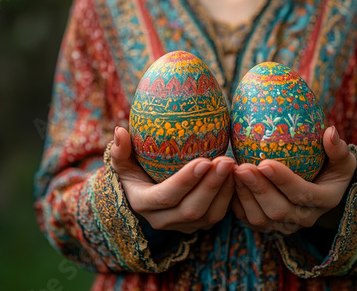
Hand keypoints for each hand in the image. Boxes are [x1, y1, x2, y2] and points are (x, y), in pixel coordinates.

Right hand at [111, 126, 235, 233]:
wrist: (144, 194)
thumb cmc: (134, 171)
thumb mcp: (123, 162)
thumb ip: (120, 150)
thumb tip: (120, 130)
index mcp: (143, 203)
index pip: (166, 196)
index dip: (185, 181)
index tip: (204, 160)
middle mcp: (162, 220)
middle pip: (191, 210)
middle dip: (211, 186)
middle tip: (226, 161)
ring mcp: (182, 225)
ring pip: (208, 216)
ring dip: (224, 191)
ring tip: (234, 166)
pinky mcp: (199, 224)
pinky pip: (218, 215)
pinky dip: (230, 196)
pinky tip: (237, 175)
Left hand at [231, 126, 356, 234]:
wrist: (322, 189)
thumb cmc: (332, 167)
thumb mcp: (341, 158)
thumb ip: (338, 149)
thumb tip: (330, 131)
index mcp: (325, 200)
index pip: (303, 194)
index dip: (283, 181)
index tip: (265, 162)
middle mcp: (305, 218)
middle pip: (278, 209)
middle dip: (258, 189)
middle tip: (242, 167)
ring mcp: (285, 225)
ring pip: (260, 218)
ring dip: (244, 195)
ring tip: (233, 172)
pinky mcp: (268, 226)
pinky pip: (248, 219)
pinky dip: (236, 202)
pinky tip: (228, 182)